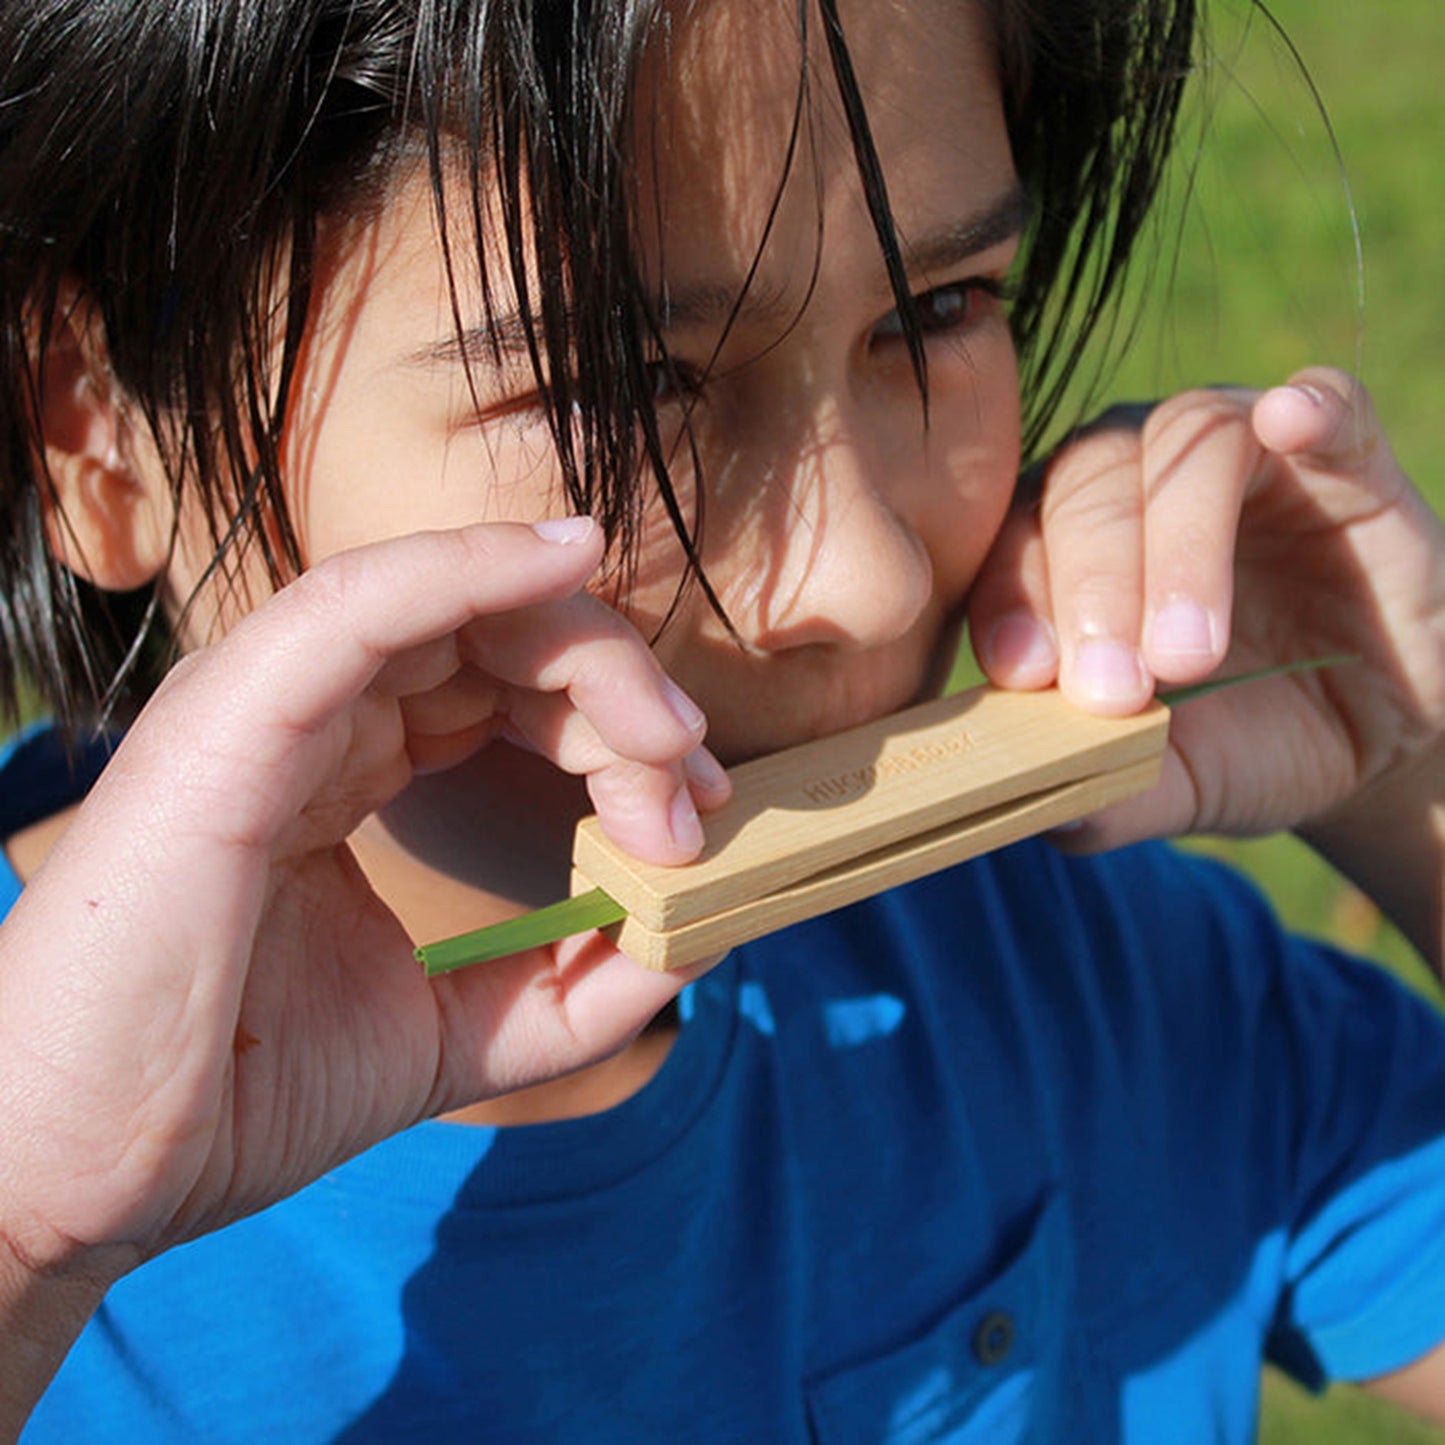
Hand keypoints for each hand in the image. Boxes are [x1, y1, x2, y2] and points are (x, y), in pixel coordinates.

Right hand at [0, 520, 726, 1338]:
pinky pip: (362, 604)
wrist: (82, 1177)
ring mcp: (265, 706)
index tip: (695, 809)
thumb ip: (569, 984)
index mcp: (347, 766)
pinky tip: (568, 559)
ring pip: (453, 607)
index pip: (505, 694)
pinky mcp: (229, 718)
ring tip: (669, 738)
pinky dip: (470, 568)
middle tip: (699, 779)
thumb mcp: (451, 1032)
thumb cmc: (237, 1094)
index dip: (616, 730)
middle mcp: (310, 716)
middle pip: (499, 638)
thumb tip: (694, 933)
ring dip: (584, 654)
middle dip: (621, 693)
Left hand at [969, 368, 1444, 863]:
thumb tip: (1033, 810)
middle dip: (1095, 591)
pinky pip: (1326, 406)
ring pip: (1186, 448)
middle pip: (1088, 487)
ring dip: (1182, 548)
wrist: (1372, 738)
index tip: (1023, 672)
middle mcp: (1138, 478)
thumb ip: (1101, 791)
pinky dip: (1310, 409)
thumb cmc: (1240, 742)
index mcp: (1065, 542)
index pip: (1015, 544)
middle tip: (1115, 688)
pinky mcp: (1344, 456)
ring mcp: (1241, 456)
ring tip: (1188, 655)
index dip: (1012, 601)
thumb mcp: (1168, 781)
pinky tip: (1292, 420)